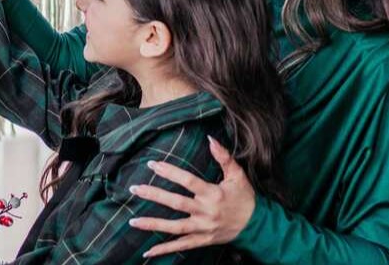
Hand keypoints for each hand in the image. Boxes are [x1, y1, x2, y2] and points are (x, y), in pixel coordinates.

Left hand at [128, 136, 255, 257]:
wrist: (256, 226)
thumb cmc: (245, 198)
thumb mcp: (237, 175)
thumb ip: (224, 156)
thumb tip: (210, 138)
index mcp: (213, 194)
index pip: (187, 181)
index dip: (169, 172)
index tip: (153, 164)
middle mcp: (206, 212)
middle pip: (176, 203)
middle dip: (154, 195)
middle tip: (134, 188)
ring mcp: (203, 228)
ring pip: (174, 228)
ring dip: (152, 224)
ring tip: (132, 220)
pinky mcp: (202, 240)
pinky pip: (181, 246)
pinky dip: (164, 249)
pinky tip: (148, 252)